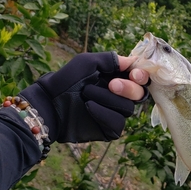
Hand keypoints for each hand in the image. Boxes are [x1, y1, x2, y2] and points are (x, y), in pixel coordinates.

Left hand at [20, 52, 149, 143]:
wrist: (49, 104)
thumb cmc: (66, 80)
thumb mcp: (87, 62)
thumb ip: (110, 59)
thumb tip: (132, 60)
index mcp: (116, 78)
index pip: (140, 79)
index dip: (141, 76)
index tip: (134, 73)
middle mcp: (119, 96)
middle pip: (139, 94)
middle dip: (128, 88)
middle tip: (111, 84)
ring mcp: (114, 113)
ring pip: (127, 108)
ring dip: (107, 99)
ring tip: (86, 94)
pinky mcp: (109, 130)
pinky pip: (118, 123)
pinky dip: (104, 114)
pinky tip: (89, 107)